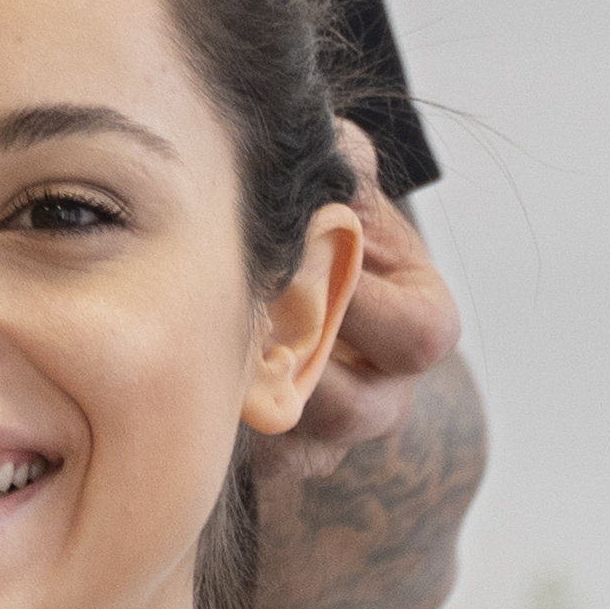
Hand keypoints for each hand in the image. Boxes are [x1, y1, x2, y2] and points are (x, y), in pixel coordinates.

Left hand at [238, 128, 483, 608]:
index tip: (299, 274)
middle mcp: (389, 386)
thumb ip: (343, 162)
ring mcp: (337, 429)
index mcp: (421, 319)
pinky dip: (226, 435)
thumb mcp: (345, 182)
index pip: (417, 333)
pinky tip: (188, 395)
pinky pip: (260, 464)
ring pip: (303, 443)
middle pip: (358, 408)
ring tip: (201, 360)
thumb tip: (326, 143)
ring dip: (251, 403)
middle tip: (236, 332)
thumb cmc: (326, 225)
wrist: (295, 273)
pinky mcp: (286, 454)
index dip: (361, 308)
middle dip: (293, 372)